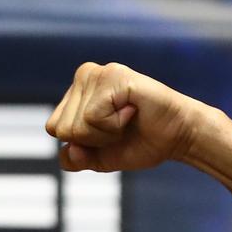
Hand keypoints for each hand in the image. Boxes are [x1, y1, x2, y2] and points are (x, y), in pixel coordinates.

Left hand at [45, 62, 208, 172]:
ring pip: (77, 124)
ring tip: (127, 118)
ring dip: (105, 133)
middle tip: (120, 126)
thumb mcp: (98, 158)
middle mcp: (84, 75)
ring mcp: (98, 73)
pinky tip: (132, 111)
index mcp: (76, 91)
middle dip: (93, 139)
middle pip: (62, 128)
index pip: (54, 128)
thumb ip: (75, 158)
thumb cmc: (140, 142)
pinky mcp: (114, 76)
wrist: (177, 137)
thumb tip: (68, 149)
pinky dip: (114, 125)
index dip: (82, 143)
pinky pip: (93, 116)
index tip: (108, 133)